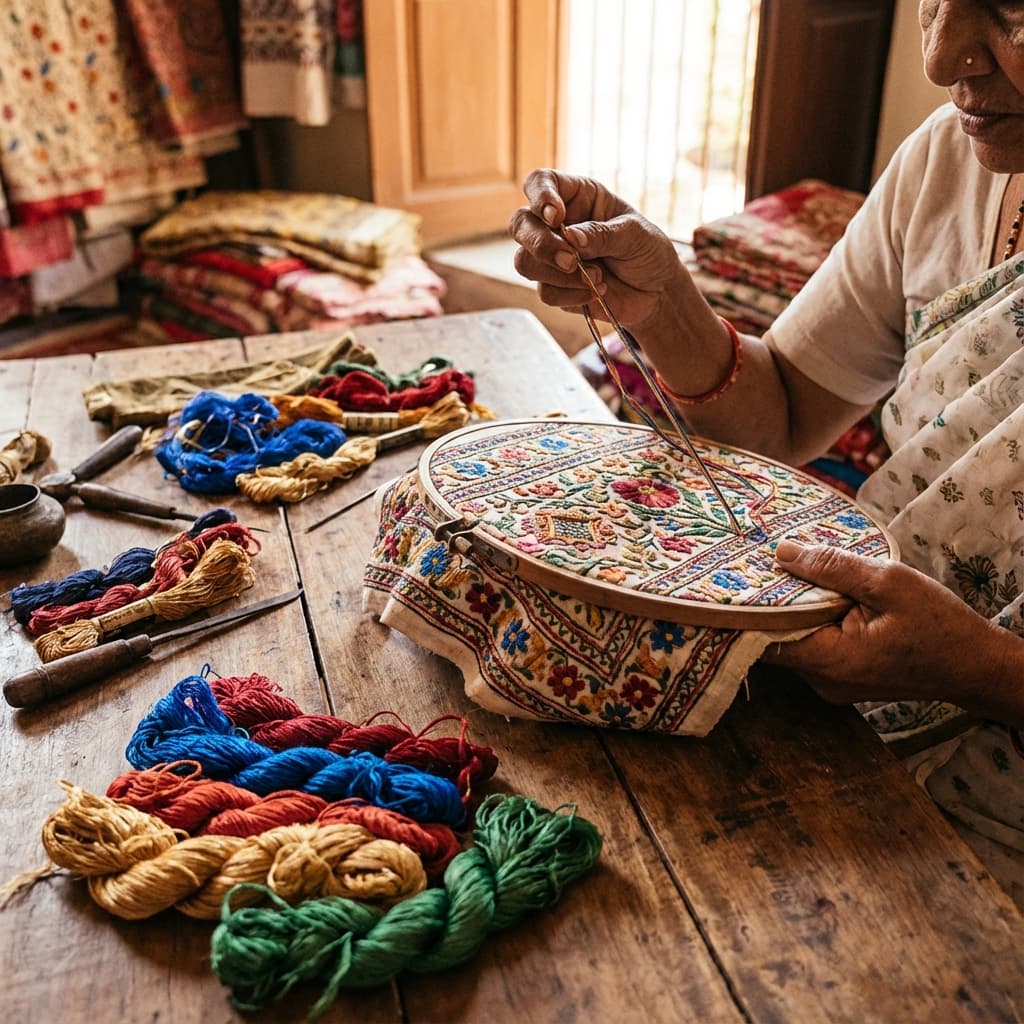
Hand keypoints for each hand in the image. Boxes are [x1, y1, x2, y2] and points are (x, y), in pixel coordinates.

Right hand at [508, 169, 689, 334]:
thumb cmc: (648, 251)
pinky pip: (545, 292)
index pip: (540, 182)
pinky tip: (595, 292)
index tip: (556, 216)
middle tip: (571, 260)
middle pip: (520, 224)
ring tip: (596, 277)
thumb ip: (602, 234)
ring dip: (557, 274)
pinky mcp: (555, 286)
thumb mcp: (635, 234)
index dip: (540, 196)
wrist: (657, 292)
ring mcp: (551, 257)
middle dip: (541, 244)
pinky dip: (570, 295)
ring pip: (524, 261)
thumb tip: (570, 238)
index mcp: (576, 197)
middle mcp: (557, 224)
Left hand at [763, 540, 1023, 726]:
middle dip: (769, 601)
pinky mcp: (842, 675)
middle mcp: (823, 680)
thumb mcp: (889, 583)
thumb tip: (783, 553)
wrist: (977, 666)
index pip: (763, 639)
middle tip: (753, 563)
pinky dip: (812, 619)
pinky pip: (814, 643)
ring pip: (795, 639)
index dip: (746, 610)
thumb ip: (833, 568)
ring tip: (784, 570)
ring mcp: (832, 681)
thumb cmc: (941, 627)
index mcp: (830, 661)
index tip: (730, 580)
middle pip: (776, 637)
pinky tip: (816, 592)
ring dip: (793, 608)